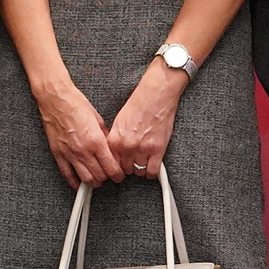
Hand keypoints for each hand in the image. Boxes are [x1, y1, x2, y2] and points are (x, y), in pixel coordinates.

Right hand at [33, 75, 120, 186]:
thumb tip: (111, 149)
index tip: (119, 175)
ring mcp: (70, 154)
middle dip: (107, 179)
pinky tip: (79, 184)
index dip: (118, 175)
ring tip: (97, 179)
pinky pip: (67, 175)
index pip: (111, 168)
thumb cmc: (76, 105)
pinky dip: (75, 183)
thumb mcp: (99, 119)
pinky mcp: (58, 154)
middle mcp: (83, 150)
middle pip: (100, 176)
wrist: (56, 99)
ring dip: (93, 183)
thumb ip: (106, 137)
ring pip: (85, 179)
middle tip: (109, 175)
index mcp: (96, 141)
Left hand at [103, 63, 184, 179]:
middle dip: (129, 167)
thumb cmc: (138, 105)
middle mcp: (127, 147)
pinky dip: (152, 172)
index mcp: (115, 140)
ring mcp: (142, 150)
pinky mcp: (157, 150)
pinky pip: (152, 171)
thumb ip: (115, 140)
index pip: (111, 164)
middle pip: (125, 170)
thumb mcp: (118, 123)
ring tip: (143, 160)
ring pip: (139, 172)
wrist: (155, 96)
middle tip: (134, 161)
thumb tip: (113, 154)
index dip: (116, 166)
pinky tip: (152, 165)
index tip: (119, 167)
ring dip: (141, 168)